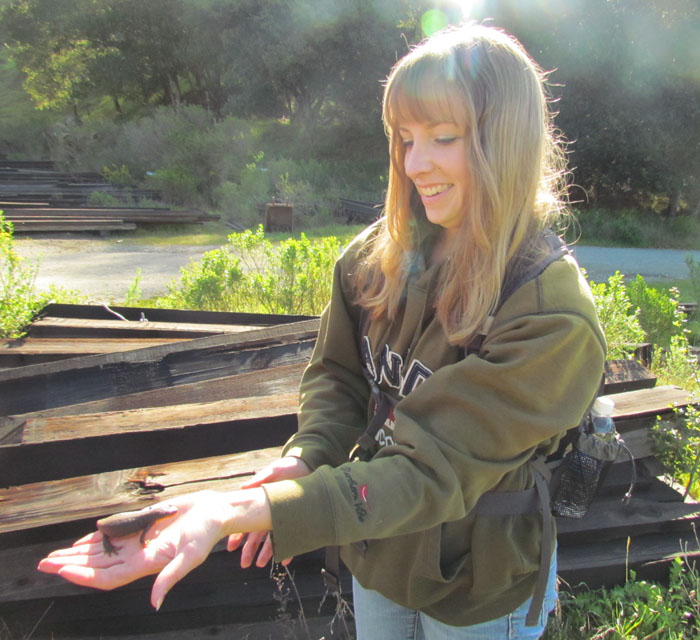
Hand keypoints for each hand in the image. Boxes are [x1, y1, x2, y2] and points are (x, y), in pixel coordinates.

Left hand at [38, 488, 268, 610]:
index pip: (108, 577)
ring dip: (76, 554)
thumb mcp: (190, 556)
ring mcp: (138, 541)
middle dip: (70, 565)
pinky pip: (113, 535)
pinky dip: (94, 539)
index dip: (84, 577)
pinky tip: (81, 541)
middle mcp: (138, 556)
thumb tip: (154, 603)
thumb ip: (170, 578)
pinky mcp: (142, 526)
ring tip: (52, 556)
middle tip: (43, 564)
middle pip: (97, 566)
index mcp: (146, 565)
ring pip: (101, 552)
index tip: (61, 571)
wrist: (215, 512)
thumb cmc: (206, 534)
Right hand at [227, 456, 310, 567]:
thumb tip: (242, 488)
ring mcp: (282, 518)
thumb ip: (259, 480)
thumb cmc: (287, 467)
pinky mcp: (296, 519)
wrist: (307, 466)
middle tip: (244, 563)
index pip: (245, 522)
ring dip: (266, 552)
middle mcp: (269, 513)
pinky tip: (285, 560)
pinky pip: (291, 537)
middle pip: (256, 535)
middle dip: (249, 549)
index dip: (237, 535)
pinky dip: (288, 549)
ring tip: (261, 564)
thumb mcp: (273, 471)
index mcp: (260, 503)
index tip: (231, 547)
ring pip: (271, 539)